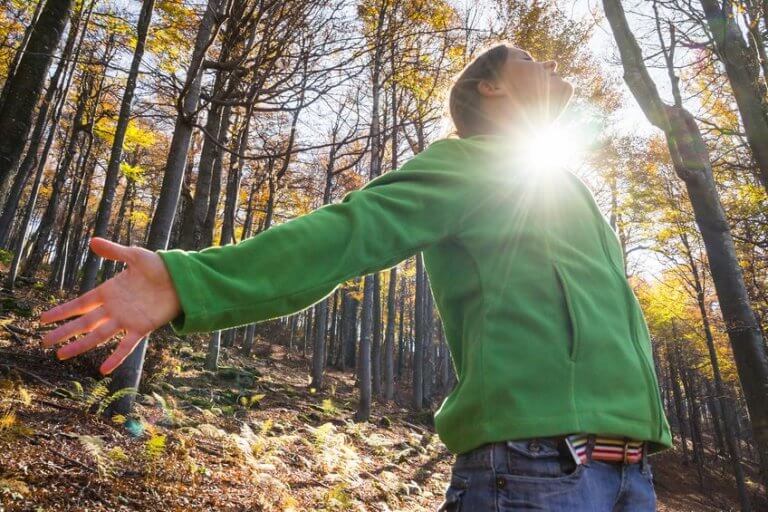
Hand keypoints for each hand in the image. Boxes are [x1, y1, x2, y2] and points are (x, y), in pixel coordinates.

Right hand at [38, 237, 181, 374]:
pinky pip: (126, 346)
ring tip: (61, 355)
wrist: (182, 278)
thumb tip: (92, 241)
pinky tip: (103, 369)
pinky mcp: (142, 328)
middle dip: (64, 332)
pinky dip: (115, 357)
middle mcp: (113, 308)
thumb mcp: (134, 256)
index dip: (61, 312)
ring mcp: (126, 320)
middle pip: (83, 323)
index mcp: (108, 292)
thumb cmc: (159, 266)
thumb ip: (114, 252)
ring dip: (80, 345)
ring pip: (98, 335)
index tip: (42, 320)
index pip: (79, 304)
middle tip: (44, 342)